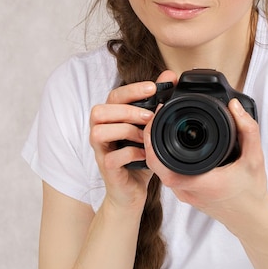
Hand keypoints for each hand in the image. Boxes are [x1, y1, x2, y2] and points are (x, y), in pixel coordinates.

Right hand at [89, 71, 177, 210]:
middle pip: (98, 110)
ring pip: (98, 132)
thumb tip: (169, 76)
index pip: (113, 95)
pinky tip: (145, 155)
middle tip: (148, 116)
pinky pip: (111, 157)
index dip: (131, 89)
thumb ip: (156, 101)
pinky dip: (131, 154)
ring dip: (124, 131)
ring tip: (144, 137)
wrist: (131, 192)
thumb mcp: (150, 127)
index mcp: (110, 118)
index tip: (153, 87)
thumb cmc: (139, 156)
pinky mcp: (106, 168)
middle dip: (126, 111)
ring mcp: (100, 150)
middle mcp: (99, 130)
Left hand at [143, 97, 267, 234]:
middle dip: (151, 136)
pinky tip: (172, 142)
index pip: (159, 159)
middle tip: (158, 115)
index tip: (157, 115)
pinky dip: (165, 156)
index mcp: (198, 181)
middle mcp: (185, 189)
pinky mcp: (185, 193)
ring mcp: (183, 193)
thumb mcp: (255, 158)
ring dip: (156, 146)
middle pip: (154, 161)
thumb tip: (234, 106)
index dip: (151, 136)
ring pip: (159, 167)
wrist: (252, 220)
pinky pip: (167, 172)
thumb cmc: (252, 193)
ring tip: (163, 124)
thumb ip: (248, 129)